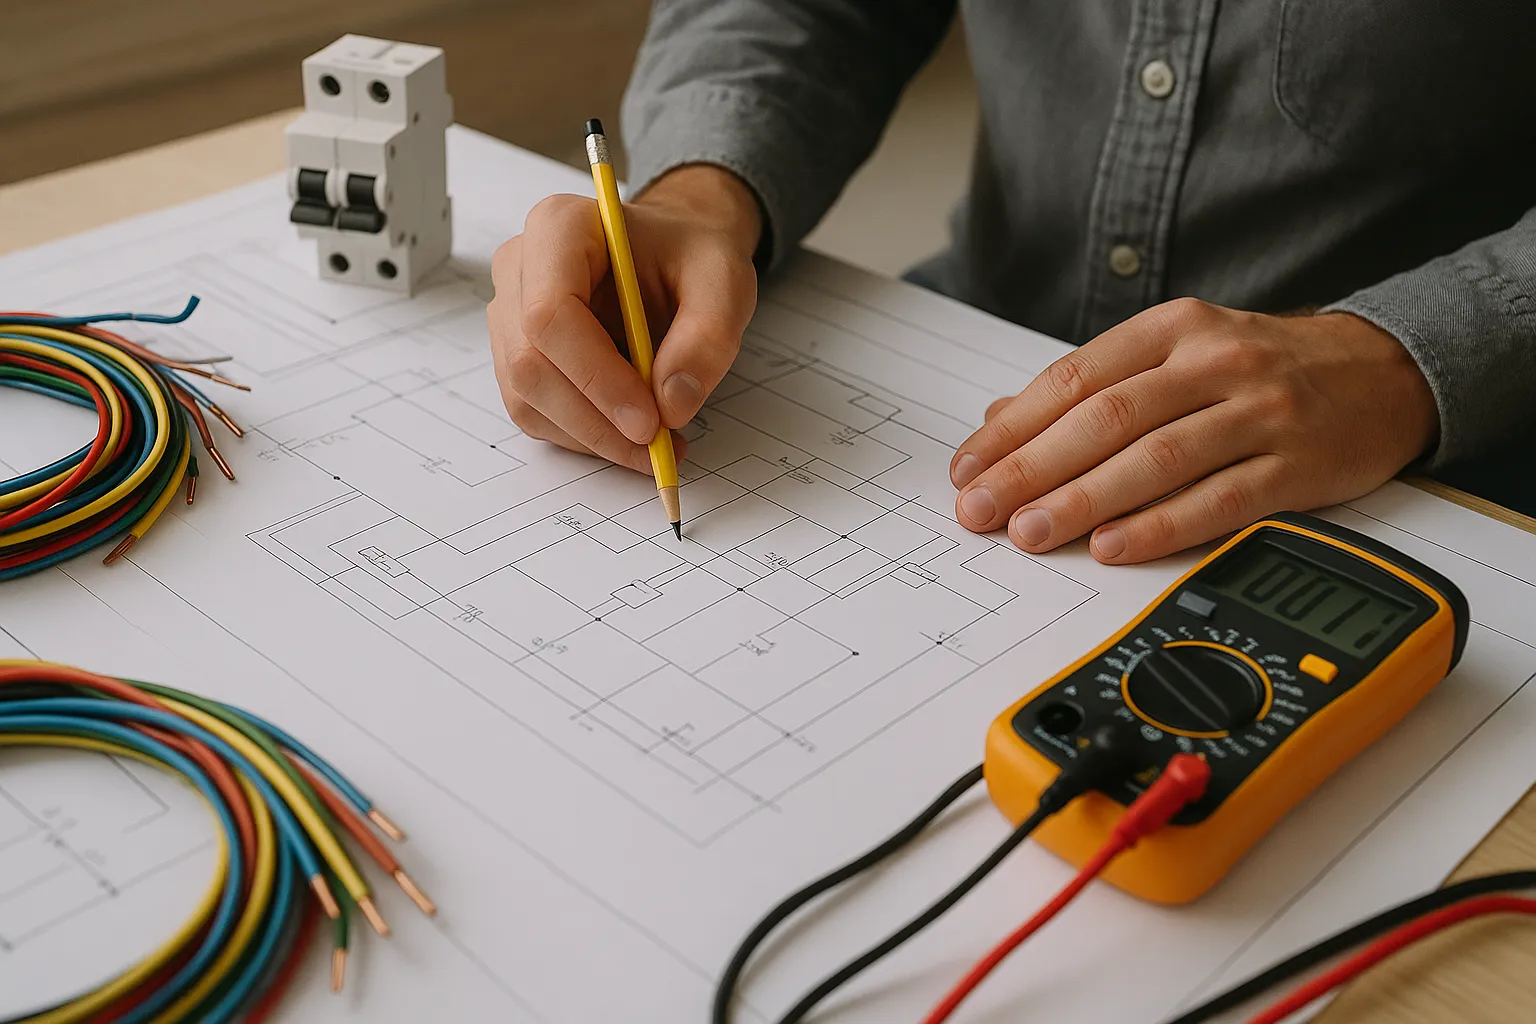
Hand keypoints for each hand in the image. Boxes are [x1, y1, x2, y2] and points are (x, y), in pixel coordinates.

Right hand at [488, 165, 761, 472]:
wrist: (674, 255)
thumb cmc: (690, 257)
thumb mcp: (723, 281)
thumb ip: (707, 338)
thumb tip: (671, 406)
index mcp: (558, 228)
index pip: (550, 313)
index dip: (596, 377)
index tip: (649, 422)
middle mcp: (518, 267)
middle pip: (530, 363)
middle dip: (595, 420)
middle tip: (657, 446)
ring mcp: (509, 314)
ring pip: (527, 397)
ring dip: (591, 437)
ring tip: (655, 445)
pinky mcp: (516, 354)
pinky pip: (535, 412)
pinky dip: (583, 437)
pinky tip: (628, 435)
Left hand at [949, 299, 1438, 562]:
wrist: (1383, 369)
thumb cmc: (1260, 367)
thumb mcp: (1176, 352)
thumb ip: (1093, 385)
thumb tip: (1000, 421)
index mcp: (1173, 328)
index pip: (1074, 379)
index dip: (1013, 429)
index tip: (968, 469)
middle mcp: (1214, 362)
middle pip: (1106, 418)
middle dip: (1032, 469)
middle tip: (981, 509)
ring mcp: (1259, 411)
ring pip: (1156, 458)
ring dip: (1083, 500)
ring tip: (1031, 532)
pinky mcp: (1297, 463)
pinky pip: (1219, 499)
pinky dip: (1160, 525)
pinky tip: (1112, 546)